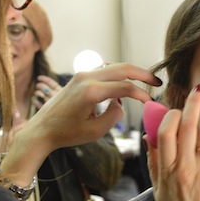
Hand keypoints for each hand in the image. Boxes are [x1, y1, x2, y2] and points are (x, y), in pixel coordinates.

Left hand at [0, 63, 160, 182]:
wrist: (42, 129)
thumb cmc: (67, 133)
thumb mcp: (96, 131)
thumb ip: (114, 115)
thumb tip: (120, 103)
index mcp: (91, 91)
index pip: (125, 87)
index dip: (142, 94)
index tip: (151, 102)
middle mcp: (86, 78)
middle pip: (122, 68)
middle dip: (142, 74)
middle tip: (157, 82)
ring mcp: (81, 75)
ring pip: (113, 67)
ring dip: (129, 73)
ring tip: (144, 82)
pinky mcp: (79, 77)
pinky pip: (104, 71)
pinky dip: (117, 75)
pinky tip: (123, 87)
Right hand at [148, 84, 199, 200]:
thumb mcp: (158, 192)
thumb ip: (154, 164)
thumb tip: (149, 138)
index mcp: (166, 171)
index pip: (164, 132)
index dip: (170, 115)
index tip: (175, 109)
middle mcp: (183, 169)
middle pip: (185, 127)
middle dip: (191, 103)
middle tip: (196, 89)